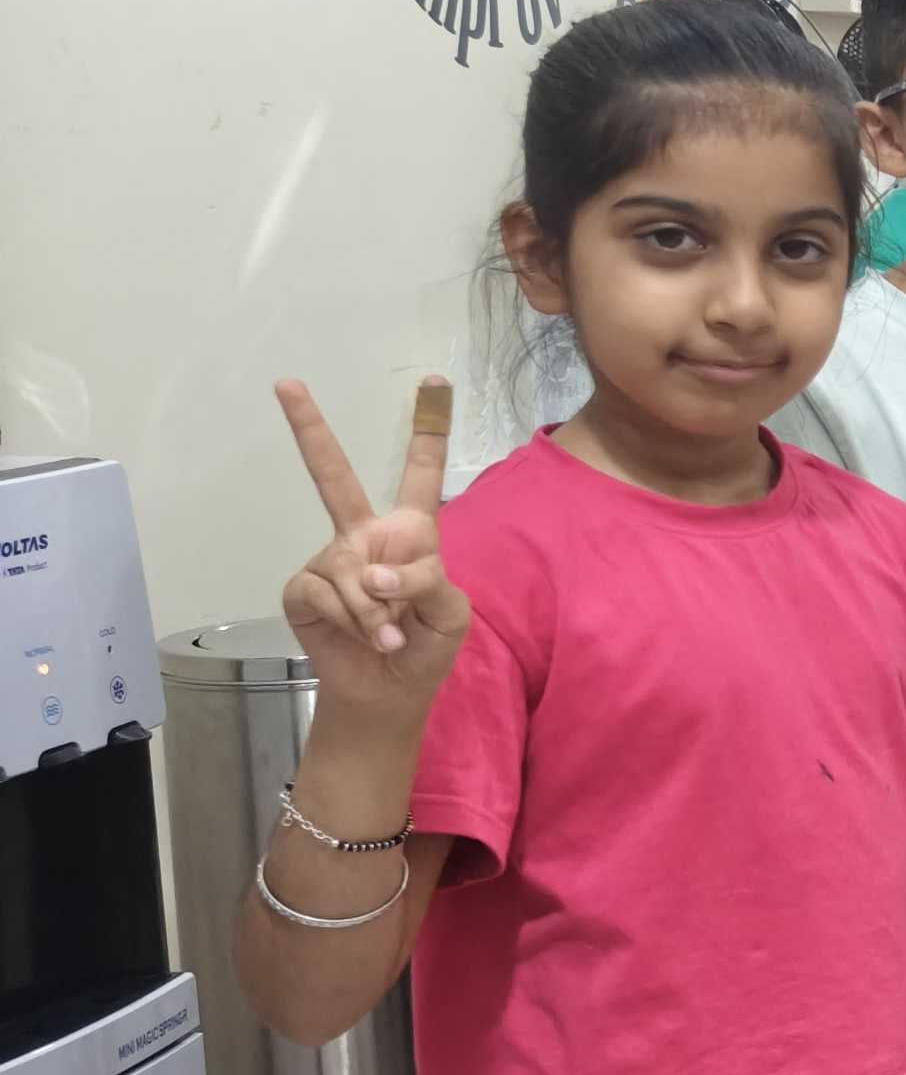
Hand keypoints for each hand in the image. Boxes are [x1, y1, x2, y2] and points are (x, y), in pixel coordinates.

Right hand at [275, 378, 472, 715]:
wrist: (388, 691)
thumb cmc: (425, 645)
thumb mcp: (450, 612)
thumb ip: (426, 580)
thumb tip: (372, 570)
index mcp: (410, 533)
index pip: (419, 475)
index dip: (428, 431)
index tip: (435, 382)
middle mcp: (363, 535)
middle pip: (333, 475)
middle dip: (308, 428)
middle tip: (285, 383)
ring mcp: (330, 559)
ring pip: (350, 567)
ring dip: (375, 608)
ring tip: (389, 634)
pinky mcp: (302, 587)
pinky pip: (328, 592)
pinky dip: (353, 618)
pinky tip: (364, 636)